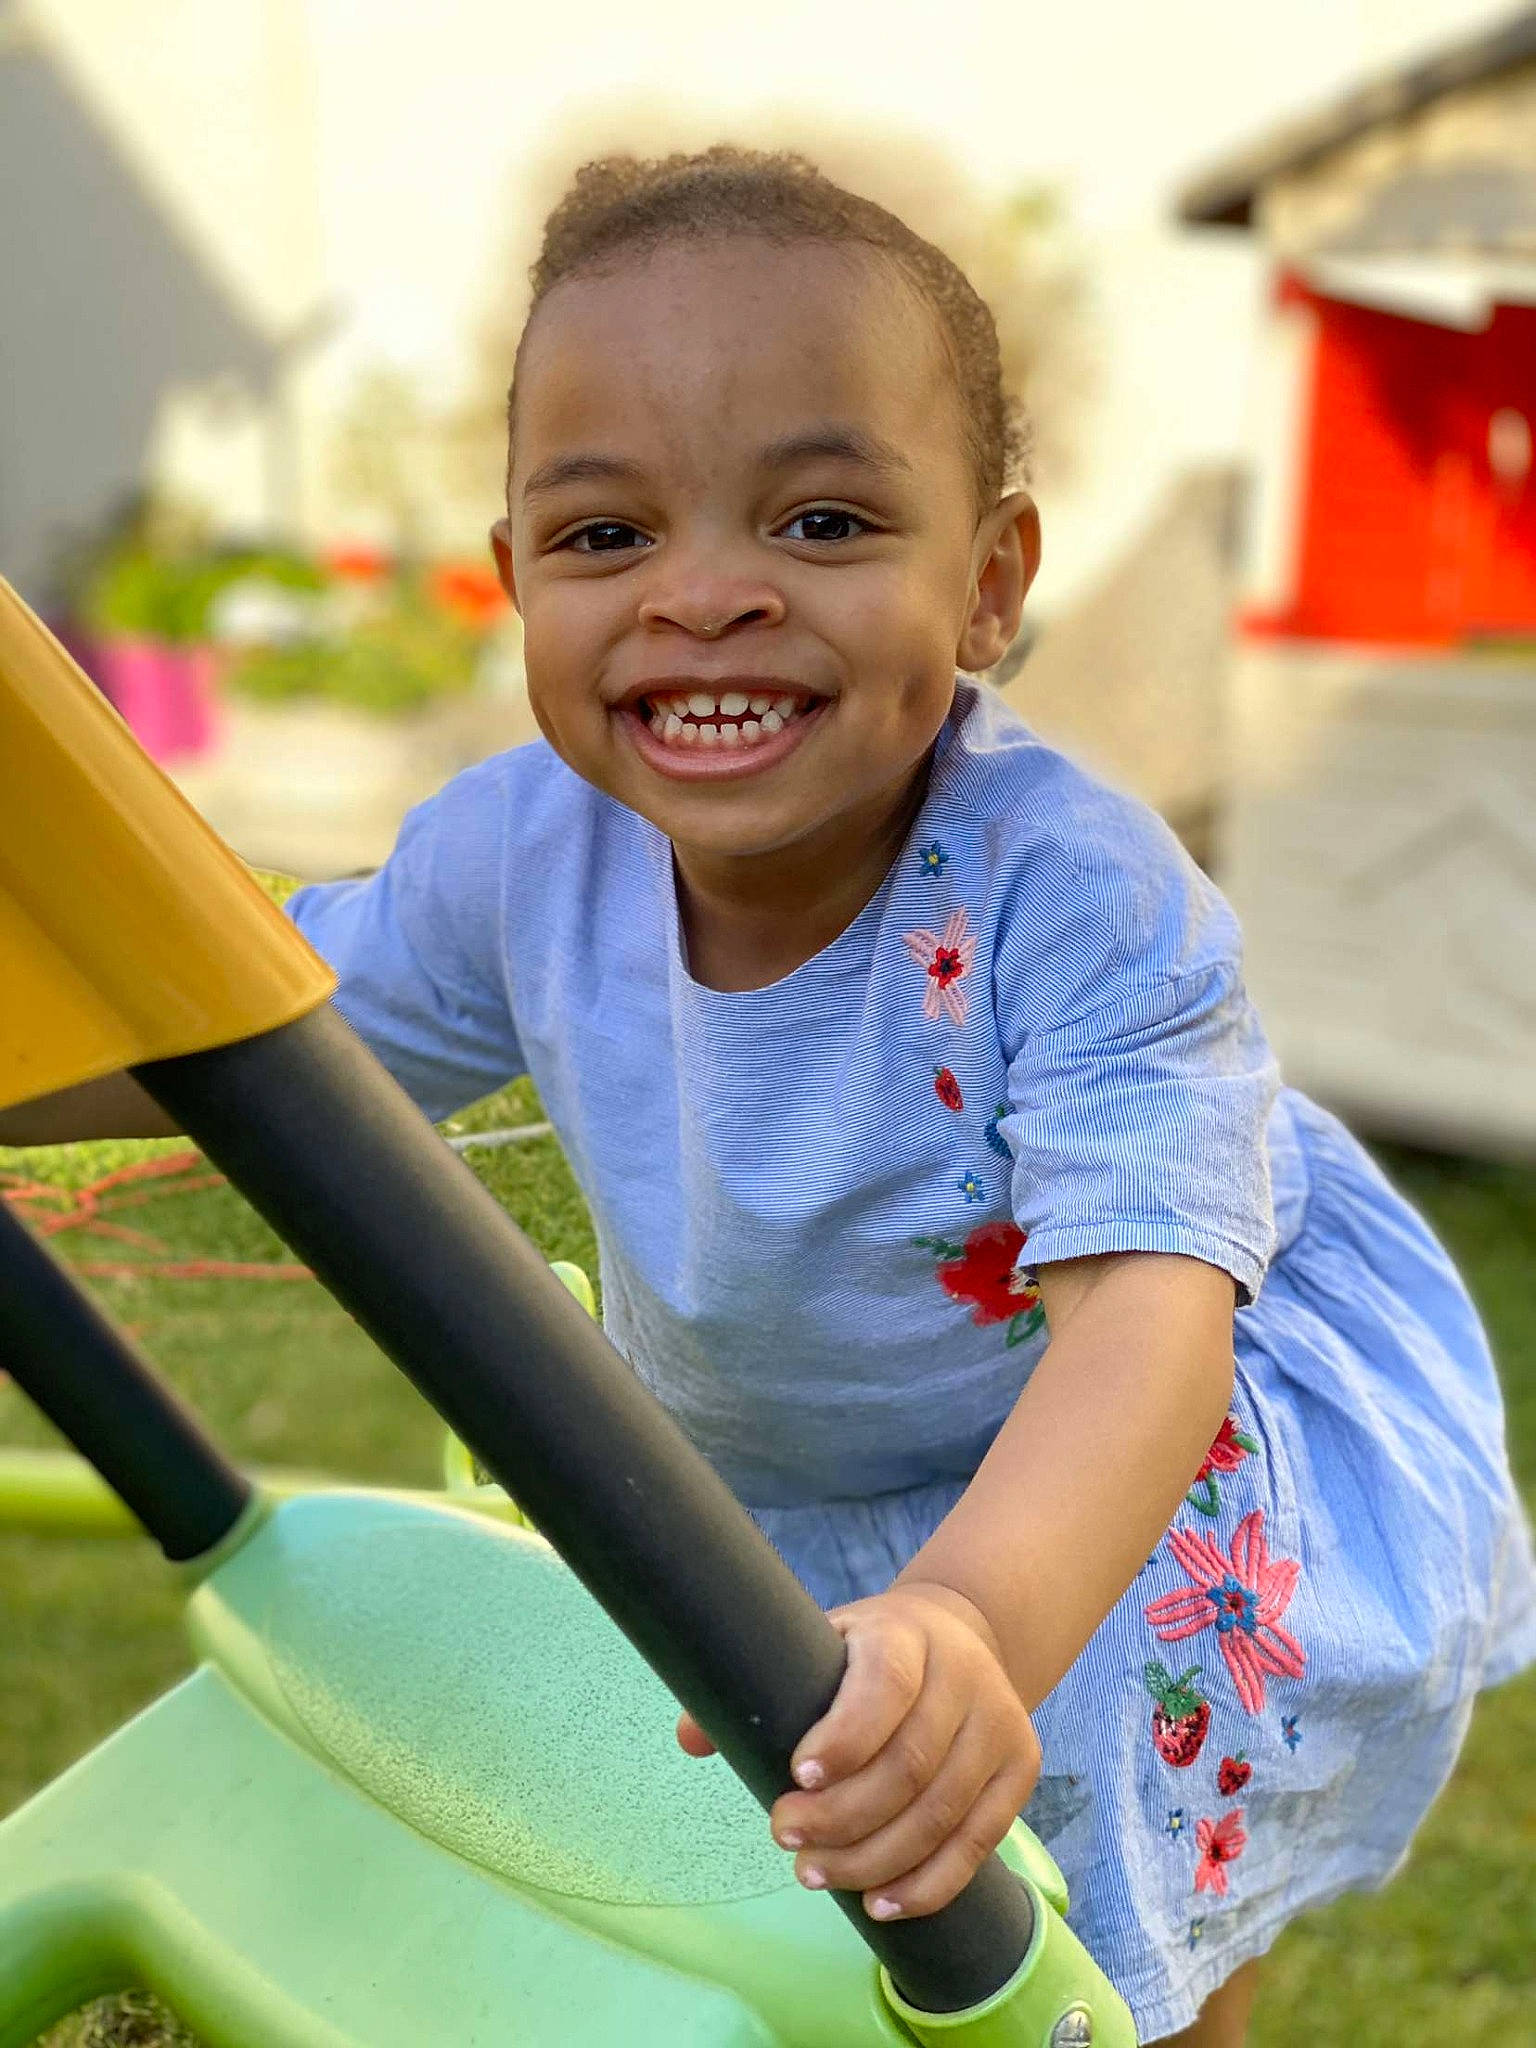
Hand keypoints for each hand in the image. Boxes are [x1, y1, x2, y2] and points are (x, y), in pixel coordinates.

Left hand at [675, 1580, 1039, 1919]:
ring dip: (874, 1859)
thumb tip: (690, 1740)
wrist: (958, 1637)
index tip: (795, 1776)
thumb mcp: (818, 1645)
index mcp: (906, 1634)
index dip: (843, 1737)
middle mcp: (964, 1674)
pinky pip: (978, 1844)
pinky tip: (880, 1903)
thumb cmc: (867, 1652)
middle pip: (911, 1764)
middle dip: (842, 1816)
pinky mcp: (1020, 1769)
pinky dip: (928, 1884)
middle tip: (785, 1837)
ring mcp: (1000, 1724)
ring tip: (816, 1875)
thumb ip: (755, 1689)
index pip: (884, 1684)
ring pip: (942, 1813)